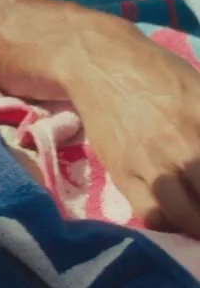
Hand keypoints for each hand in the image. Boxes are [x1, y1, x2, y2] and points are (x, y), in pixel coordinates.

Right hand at [63, 32, 199, 236]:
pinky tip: (177, 213)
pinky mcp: (123, 173)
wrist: (98, 64)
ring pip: (188, 217)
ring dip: (198, 223)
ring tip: (199, 216)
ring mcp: (152, 164)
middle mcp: (184, 147)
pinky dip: (171, 222)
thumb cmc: (158, 73)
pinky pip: (152, 214)